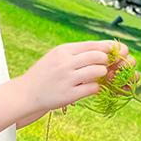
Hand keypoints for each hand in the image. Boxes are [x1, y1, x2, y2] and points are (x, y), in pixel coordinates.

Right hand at [17, 40, 134, 113]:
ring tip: (94, 77)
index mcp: (63, 50)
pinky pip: (93, 88)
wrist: (26, 93)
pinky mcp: (69, 94)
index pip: (93, 45)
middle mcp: (65, 63)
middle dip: (105, 62)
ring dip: (101, 75)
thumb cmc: (45, 73)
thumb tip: (104, 49)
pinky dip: (95, 88)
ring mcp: (67, 79)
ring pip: (98, 72)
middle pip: (99, 57)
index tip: (113, 52)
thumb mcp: (56, 56)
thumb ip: (77, 52)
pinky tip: (89, 88)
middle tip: (102, 67)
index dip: (107, 49)